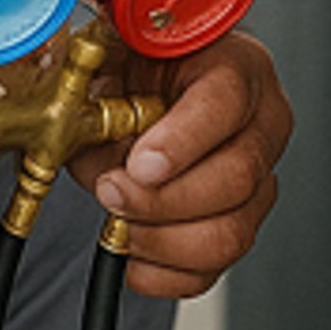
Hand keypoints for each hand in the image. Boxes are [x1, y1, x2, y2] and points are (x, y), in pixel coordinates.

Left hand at [70, 30, 292, 298]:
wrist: (143, 88)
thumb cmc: (134, 66)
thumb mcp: (109, 56)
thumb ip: (94, 82)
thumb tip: (70, 123)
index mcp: (235, 66)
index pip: (224, 103)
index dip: (182, 140)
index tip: (138, 165)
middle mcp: (260, 123)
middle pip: (235, 177)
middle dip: (162, 198)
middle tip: (110, 191)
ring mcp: (259, 179)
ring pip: (232, 231)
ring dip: (162, 239)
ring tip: (118, 220)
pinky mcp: (241, 223)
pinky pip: (216, 269)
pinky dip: (167, 273)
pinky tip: (133, 254)